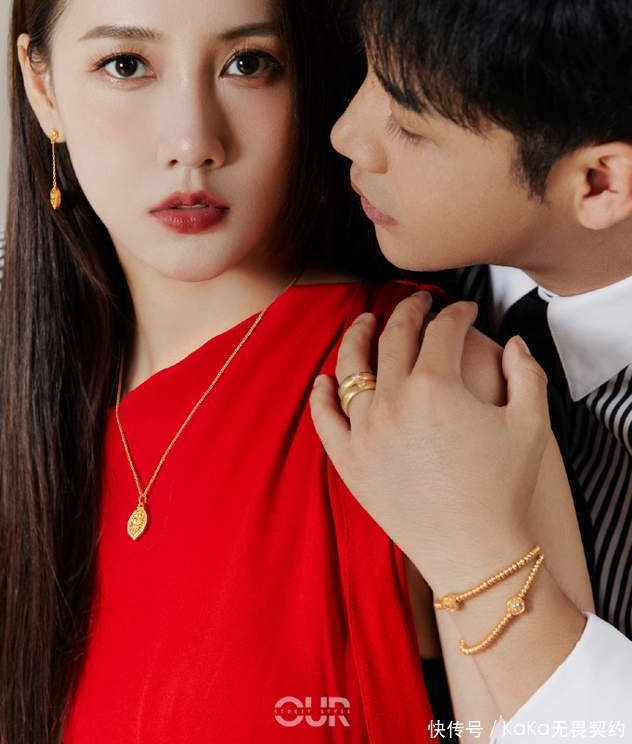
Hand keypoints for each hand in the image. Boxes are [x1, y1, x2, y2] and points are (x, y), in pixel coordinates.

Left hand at [309, 292, 550, 591]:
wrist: (475, 552)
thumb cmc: (506, 488)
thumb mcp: (532, 424)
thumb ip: (527, 372)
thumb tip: (514, 341)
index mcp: (437, 385)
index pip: (441, 330)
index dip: (457, 313)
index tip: (466, 309)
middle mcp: (394, 400)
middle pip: (393, 336)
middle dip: (408, 310)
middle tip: (419, 302)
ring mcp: (365, 430)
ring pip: (351, 368)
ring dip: (357, 336)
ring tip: (363, 321)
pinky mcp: (348, 461)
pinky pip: (325, 419)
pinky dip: (321, 395)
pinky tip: (324, 380)